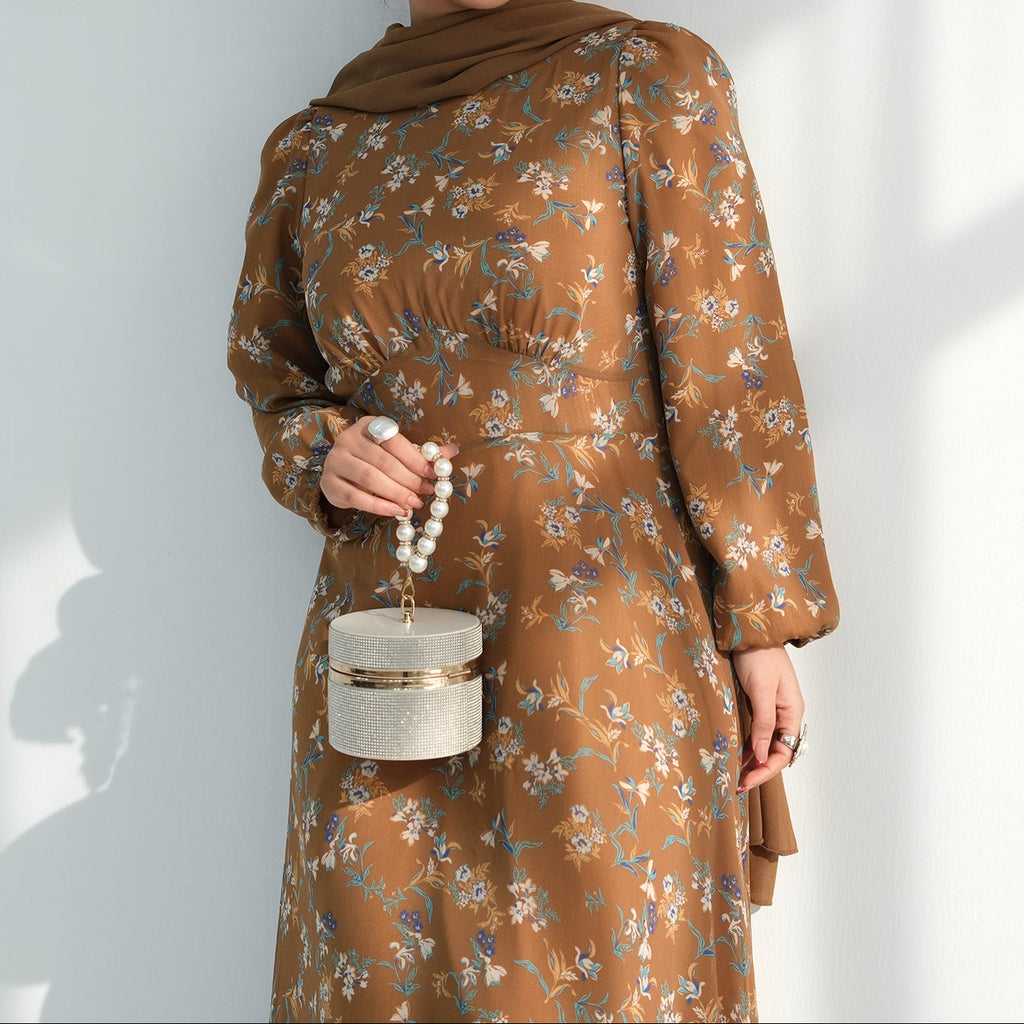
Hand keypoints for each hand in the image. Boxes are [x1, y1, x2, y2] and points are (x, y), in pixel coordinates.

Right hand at [320, 416, 459, 517]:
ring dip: (397, 493)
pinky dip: (380, 506)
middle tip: (427, 493)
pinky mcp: (329, 484)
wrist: (341, 474)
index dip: (417, 459)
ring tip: (415, 504)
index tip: (435, 475)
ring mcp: (336, 461)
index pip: (395, 441)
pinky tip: (397, 511)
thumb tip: (452, 451)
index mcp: (368, 426)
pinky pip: (357, 498)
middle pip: (384, 461)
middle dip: (410, 479)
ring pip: (370, 479)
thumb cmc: (375, 461)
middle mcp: (348, 439)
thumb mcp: (397, 453)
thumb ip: (421, 453)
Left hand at [732, 643, 804, 792]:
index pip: (784, 752)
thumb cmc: (759, 656)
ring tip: (734, 776)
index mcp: (792, 712)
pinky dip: (747, 745)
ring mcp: (772, 709)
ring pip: (765, 743)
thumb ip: (763, 722)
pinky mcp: (759, 703)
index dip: (766, 769)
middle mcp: (785, 714)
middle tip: (737, 785)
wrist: (750, 631)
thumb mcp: (761, 690)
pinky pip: (756, 731)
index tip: (746, 780)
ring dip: (752, 760)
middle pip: (775, 751)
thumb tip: (760, 755)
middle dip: (758, 770)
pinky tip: (735, 754)